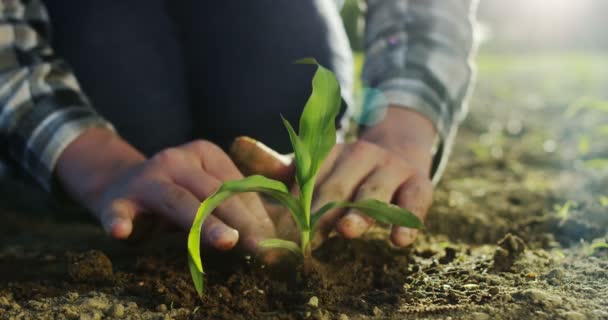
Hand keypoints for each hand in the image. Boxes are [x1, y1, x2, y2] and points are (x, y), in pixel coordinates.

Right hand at [56, 129, 277, 256]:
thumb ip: (237, 205)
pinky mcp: (117, 200)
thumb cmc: (179, 194)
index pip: (235, 184)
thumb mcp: (208, 189)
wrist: (120, 186)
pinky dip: (120, 221)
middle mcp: (176, 160)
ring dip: (204, 223)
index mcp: (204, 153)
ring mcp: (146, 178)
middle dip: (241, 220)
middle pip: (213, 192)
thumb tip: (276, 234)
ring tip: (227, 241)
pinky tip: (122, 232)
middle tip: (262, 246)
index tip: (273, 240)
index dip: (256, 213)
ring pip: (179, 201)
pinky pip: (119, 211)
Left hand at [234, 107, 435, 246]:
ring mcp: (391, 169)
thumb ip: (274, 163)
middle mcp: (360, 155)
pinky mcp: (418, 184)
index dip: (290, 208)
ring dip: (361, 213)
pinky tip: (399, 241)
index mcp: (329, 151)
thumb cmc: (344, 169)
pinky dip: (408, 220)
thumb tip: (235, 142)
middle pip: (337, 189)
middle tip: (303, 244)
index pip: (306, 181)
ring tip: (348, 231)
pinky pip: (415, 201)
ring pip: (374, 192)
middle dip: (319, 217)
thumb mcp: (311, 164)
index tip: (275, 234)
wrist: (399, 151)